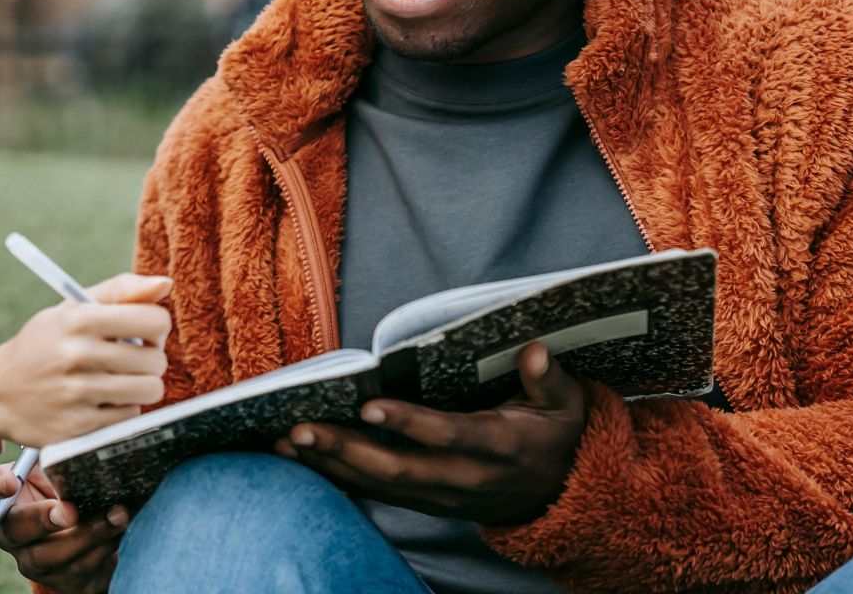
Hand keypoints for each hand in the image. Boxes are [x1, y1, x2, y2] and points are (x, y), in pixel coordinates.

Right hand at [0, 273, 171, 447]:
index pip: (154, 320)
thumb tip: (165, 284)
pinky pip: (129, 418)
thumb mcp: (72, 308)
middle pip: (156, 360)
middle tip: (130, 359)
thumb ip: (121, 291)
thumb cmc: (45, 344)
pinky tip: (101, 401)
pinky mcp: (77, 427)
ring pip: (149, 391)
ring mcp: (77, 394)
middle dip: (150, 359)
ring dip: (141, 387)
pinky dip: (122, 410)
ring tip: (120, 381)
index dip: (156, 327)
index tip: (143, 332)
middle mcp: (77, 355)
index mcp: (79, 319)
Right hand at [0, 461, 127, 593]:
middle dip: (41, 519)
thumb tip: (75, 437)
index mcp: (2, 498)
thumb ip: (54, 458)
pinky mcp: (57, 578)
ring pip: (47, 555)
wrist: (89, 536)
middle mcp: (8, 532)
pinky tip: (118, 527)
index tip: (11, 480)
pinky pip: (76, 567)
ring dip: (85, 535)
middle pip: (12, 530)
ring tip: (115, 515)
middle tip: (69, 510)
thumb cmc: (66, 491)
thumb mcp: (56, 471)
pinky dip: (102, 546)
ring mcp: (29, 559)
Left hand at [277, 342, 586, 524]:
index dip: (408, 423)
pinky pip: (378, 494)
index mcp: (499, 446)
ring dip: (331, 464)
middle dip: (346, 449)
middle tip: (300, 428)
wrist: (560, 496)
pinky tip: (303, 460)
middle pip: (399, 470)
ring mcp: (444, 496)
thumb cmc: (556, 438)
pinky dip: (338, 477)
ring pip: (380, 486)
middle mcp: (466, 477)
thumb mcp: (567, 407)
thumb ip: (550, 379)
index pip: (448, 435)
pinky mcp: (428, 503)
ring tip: (286, 442)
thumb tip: (534, 350)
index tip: (368, 404)